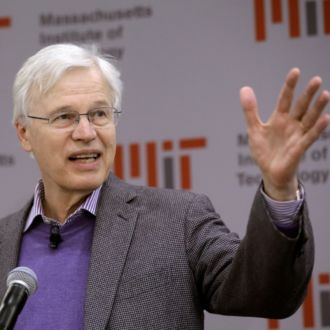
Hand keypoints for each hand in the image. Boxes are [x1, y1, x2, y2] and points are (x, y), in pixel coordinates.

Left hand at [240, 68, 329, 199]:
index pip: (285, 99)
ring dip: (317, 108)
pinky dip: (317, 128)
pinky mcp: (299, 148)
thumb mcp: (254, 129)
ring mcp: (297, 135)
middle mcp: (291, 124)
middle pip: (301, 106)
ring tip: (326, 94)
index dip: (290, 86)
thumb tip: (245, 88)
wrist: (269, 172)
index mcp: (279, 118)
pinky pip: (310, 137)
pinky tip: (325, 118)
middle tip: (316, 80)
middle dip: (308, 94)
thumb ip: (250, 110)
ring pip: (309, 119)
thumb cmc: (263, 151)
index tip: (296, 71)